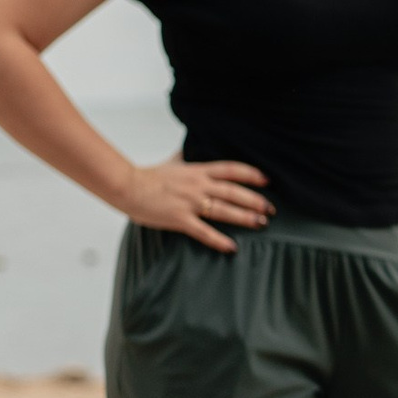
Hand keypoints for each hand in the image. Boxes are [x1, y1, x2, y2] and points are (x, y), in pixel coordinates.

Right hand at [118, 158, 269, 252]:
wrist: (126, 186)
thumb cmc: (148, 176)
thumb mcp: (172, 162)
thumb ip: (185, 158)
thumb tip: (189, 149)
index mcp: (198, 171)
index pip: (231, 170)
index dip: (251, 175)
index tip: (266, 181)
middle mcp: (198, 185)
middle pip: (234, 192)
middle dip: (255, 201)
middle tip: (271, 209)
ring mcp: (190, 202)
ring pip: (224, 210)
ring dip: (245, 217)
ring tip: (261, 224)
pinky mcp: (180, 219)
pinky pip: (204, 231)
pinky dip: (219, 240)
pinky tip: (232, 247)